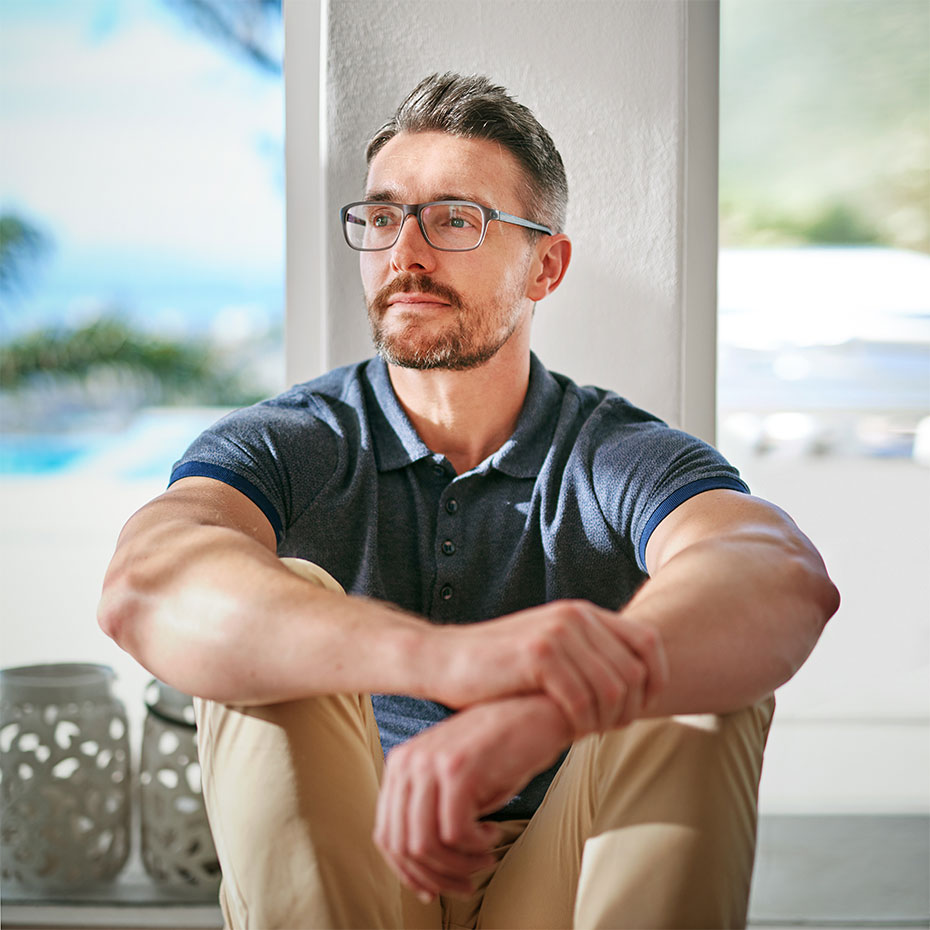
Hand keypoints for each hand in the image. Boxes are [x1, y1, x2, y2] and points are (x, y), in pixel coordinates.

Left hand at [373, 695, 569, 901]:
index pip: (386, 833)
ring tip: (484, 859)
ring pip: (425, 844)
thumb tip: (422, 867)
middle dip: (435, 876)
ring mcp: (431, 763)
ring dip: (458, 865)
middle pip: (402, 844)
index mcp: (400, 763)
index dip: (408, 872)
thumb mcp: (454, 777)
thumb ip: (430, 809)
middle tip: (466, 881)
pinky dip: (475, 846)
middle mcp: (408, 761)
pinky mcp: (459, 769)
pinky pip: (455, 833)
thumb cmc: (501, 749)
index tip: (434, 889)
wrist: (537, 712)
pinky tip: (494, 834)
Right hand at [434, 601, 668, 736]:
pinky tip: (567, 730)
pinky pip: (581, 700)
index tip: (640, 709)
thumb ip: (590, 658)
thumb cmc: (501, 667)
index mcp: (584, 612)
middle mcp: (576, 615)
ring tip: (585, 731)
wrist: (444, 660)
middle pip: (635, 672)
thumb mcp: (553, 652)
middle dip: (629, 710)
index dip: (656, 680)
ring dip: (605, 721)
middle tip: (605, 729)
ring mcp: (557, 632)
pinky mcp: (537, 654)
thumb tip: (639, 688)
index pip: (649, 641)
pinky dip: (580, 723)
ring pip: (613, 690)